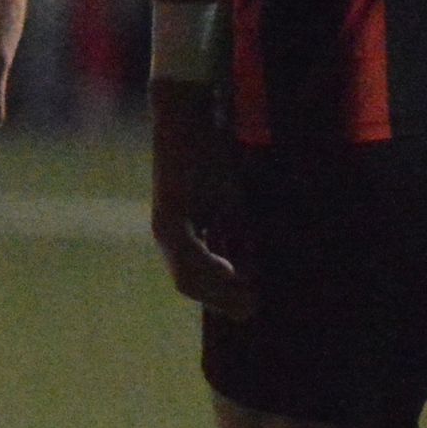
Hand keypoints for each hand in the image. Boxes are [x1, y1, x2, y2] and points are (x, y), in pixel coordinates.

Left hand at [150, 82, 253, 316]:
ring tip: (248, 301)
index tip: (254, 303)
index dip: (226, 295)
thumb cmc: (215, 153)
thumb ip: (243, 234)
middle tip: (253, 310)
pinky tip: (235, 273)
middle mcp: (170, 237)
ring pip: (187, 279)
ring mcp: (165, 230)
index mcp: (187, 234)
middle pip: (192, 285)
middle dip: (224, 300)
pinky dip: (213, 270)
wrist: (191, 117)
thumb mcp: (236, 201)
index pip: (203, 279)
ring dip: (219, 292)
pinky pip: (188, 258)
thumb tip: (261, 271)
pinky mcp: (168, 219)